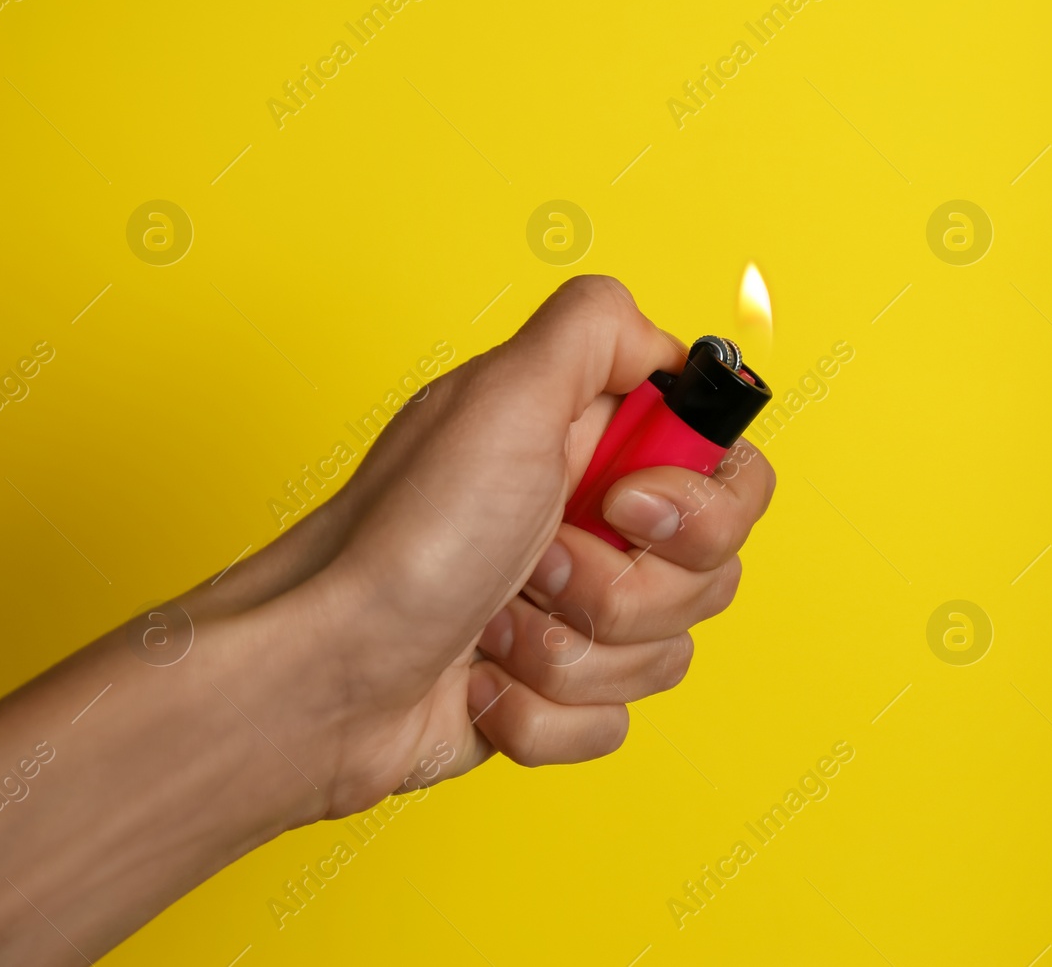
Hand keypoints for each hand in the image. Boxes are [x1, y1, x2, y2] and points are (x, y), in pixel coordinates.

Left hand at [192, 275, 774, 816]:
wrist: (320, 680)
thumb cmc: (403, 541)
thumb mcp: (501, 397)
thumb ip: (597, 329)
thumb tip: (666, 340)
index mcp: (594, 447)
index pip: (730, 473)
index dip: (698, 504)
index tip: (622, 504)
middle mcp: (592, 525)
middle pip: (712, 575)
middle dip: (622, 590)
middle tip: (535, 564)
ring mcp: (575, 614)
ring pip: (665, 655)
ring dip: (569, 654)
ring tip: (491, 625)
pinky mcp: (555, 692)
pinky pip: (611, 723)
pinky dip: (539, 712)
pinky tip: (477, 682)